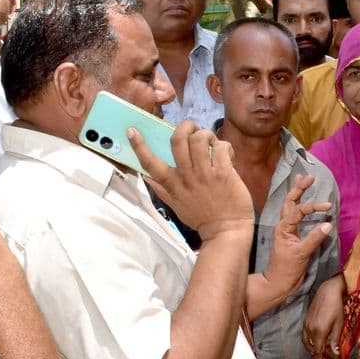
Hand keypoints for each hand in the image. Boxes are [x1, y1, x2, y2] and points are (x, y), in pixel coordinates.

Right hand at [129, 122, 253, 241]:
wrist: (226, 231)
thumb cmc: (203, 218)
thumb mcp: (176, 205)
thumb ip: (161, 189)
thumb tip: (145, 177)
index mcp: (173, 184)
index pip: (150, 163)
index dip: (139, 146)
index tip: (132, 131)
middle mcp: (187, 177)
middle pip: (177, 140)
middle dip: (185, 126)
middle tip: (193, 128)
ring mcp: (205, 174)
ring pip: (199, 139)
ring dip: (206, 134)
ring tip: (212, 141)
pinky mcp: (224, 173)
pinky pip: (221, 148)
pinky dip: (224, 146)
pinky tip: (227, 154)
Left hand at [263, 174, 332, 298]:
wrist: (279, 284)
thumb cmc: (286, 269)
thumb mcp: (301, 253)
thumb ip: (315, 238)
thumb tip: (329, 223)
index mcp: (284, 228)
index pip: (299, 210)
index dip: (313, 206)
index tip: (328, 206)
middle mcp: (285, 226)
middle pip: (290, 202)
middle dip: (299, 189)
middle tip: (309, 177)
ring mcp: (289, 231)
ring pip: (292, 208)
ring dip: (297, 195)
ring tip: (303, 182)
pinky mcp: (294, 237)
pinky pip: (298, 218)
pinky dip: (302, 208)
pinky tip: (306, 204)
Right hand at [304, 275, 344, 358]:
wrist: (328, 291)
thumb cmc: (336, 307)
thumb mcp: (339, 325)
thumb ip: (335, 340)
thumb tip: (334, 353)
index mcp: (319, 332)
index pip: (317, 352)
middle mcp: (310, 329)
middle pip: (312, 348)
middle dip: (318, 354)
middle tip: (329, 355)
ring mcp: (306, 324)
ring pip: (307, 342)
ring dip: (313, 348)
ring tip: (323, 348)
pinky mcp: (305, 320)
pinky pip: (305, 335)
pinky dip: (310, 340)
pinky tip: (318, 338)